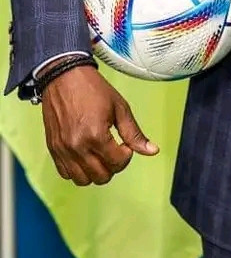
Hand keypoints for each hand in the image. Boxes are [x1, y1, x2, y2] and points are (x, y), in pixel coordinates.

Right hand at [40, 64, 158, 184]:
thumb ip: (134, 133)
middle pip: (102, 176)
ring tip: (100, 154)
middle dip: (114, 165)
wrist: (64, 77)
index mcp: (96, 135)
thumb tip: (152, 151)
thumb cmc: (93, 89)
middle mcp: (77, 146)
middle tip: (115, 149)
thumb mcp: (120, 107)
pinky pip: (66, 174)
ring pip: (83, 180)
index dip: (127, 155)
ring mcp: (62, 150)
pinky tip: (86, 155)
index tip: (125, 143)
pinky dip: (78, 171)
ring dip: (96, 171)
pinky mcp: (53, 149)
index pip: (118, 163)